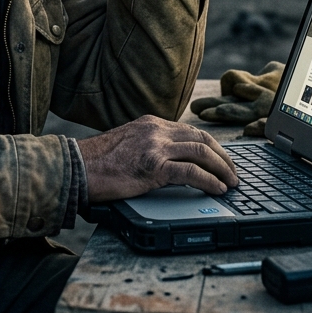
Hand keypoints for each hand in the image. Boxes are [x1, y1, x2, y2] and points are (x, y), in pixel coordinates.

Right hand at [78, 115, 237, 202]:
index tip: (223, 159)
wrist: (77, 167)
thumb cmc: (98, 162)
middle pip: (202, 138)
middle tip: (234, 173)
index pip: (191, 131)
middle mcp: (156, 130)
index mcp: (151, 124)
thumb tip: (173, 162)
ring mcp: (155, 146)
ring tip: (231, 182)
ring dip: (222, 168)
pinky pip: (190, 171)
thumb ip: (150, 146)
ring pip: (201, 151)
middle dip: (223, 156)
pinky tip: (217, 188)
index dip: (212, 146)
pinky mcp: (152, 166)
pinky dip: (209, 180)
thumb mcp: (129, 144)